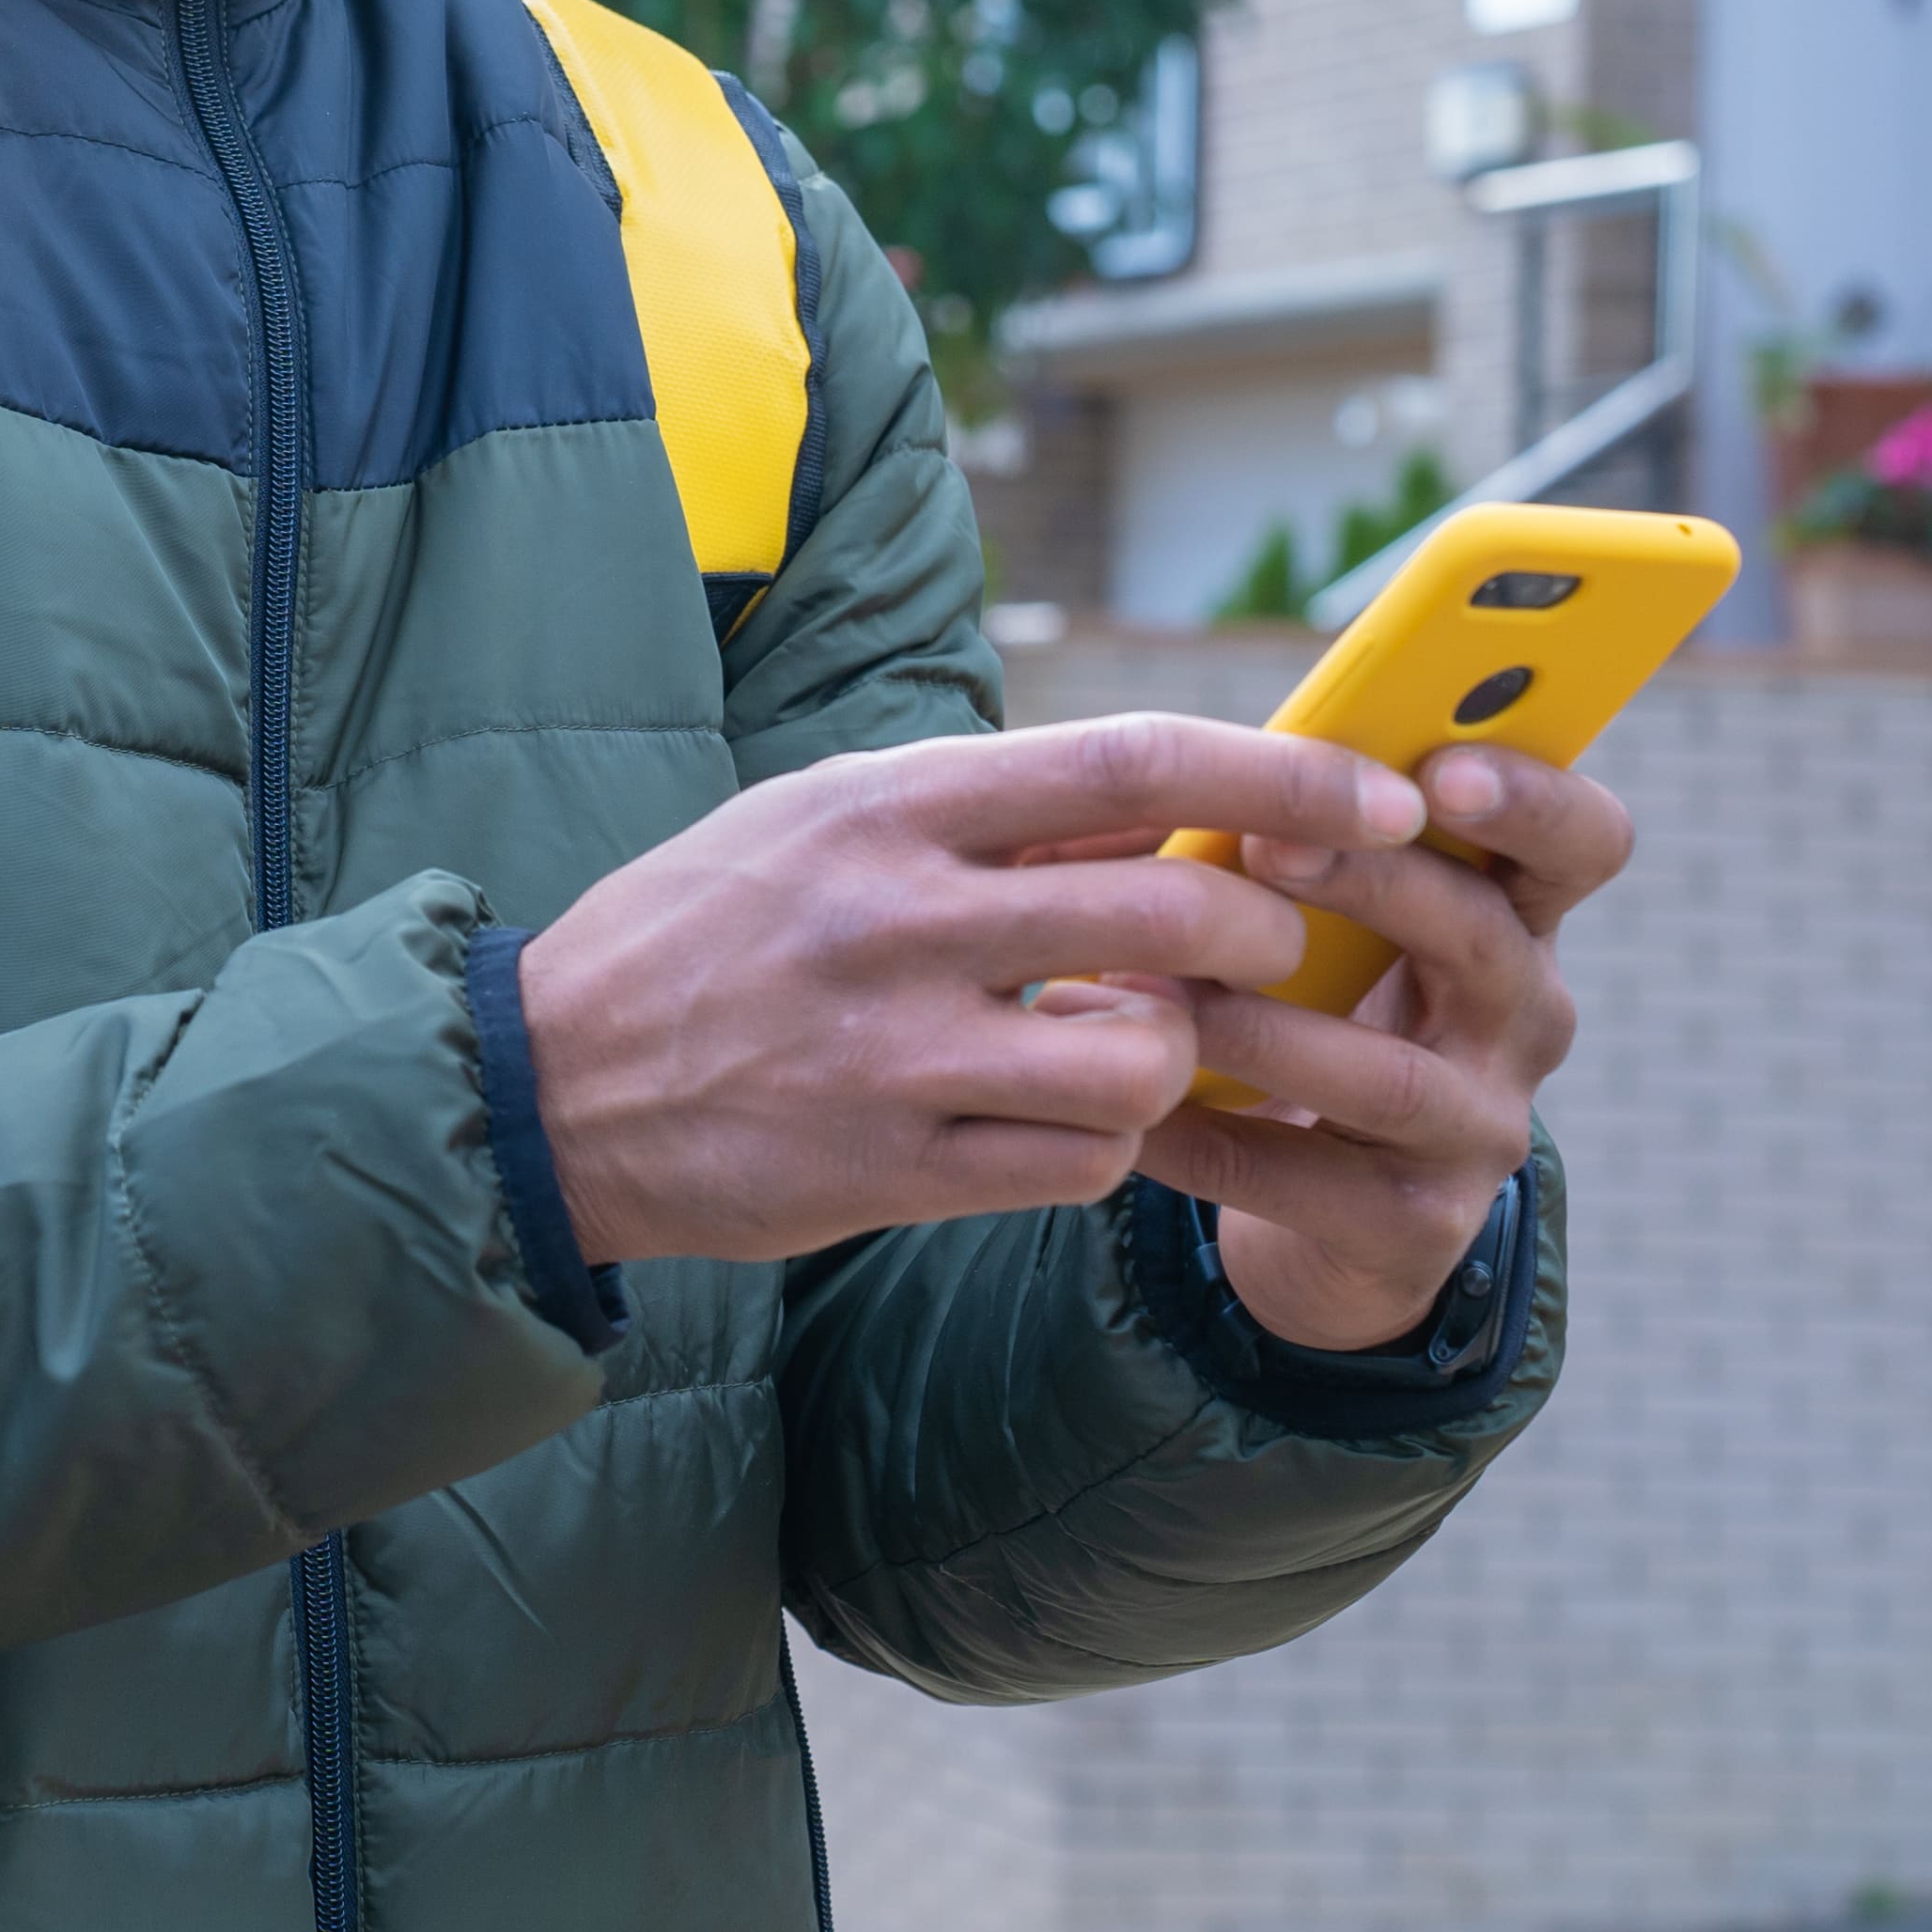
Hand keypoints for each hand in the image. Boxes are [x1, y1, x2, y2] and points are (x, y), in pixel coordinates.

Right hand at [514, 717, 1433, 1265]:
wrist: (550, 1082)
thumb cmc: (709, 930)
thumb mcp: (828, 821)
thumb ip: (990, 812)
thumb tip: (1176, 803)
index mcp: (888, 806)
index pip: (1130, 759)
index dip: (1282, 774)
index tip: (1381, 793)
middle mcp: (897, 920)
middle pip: (1172, 913)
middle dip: (1267, 932)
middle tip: (1276, 942)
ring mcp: (895, 1055)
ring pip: (1143, 1061)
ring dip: (1183, 1057)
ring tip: (1143, 1041)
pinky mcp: (888, 1172)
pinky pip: (1077, 1168)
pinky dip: (1106, 1146)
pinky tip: (1063, 1121)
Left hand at [1147, 744, 1632, 1350]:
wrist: (1324, 1214)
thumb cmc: (1316, 1007)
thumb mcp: (1332, 918)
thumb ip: (1298, 835)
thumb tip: (1190, 762)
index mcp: (1513, 915)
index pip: (1582, 841)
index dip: (1532, 798)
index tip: (1442, 767)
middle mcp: (1524, 1021)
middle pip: (1483, 938)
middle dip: (1370, 883)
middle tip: (1260, 844)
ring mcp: (1480, 1131)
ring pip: (1390, 1077)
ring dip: (1262, 1028)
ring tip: (1149, 991)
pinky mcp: (1417, 1230)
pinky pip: (1304, 1183)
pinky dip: (1205, 1141)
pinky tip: (1125, 1108)